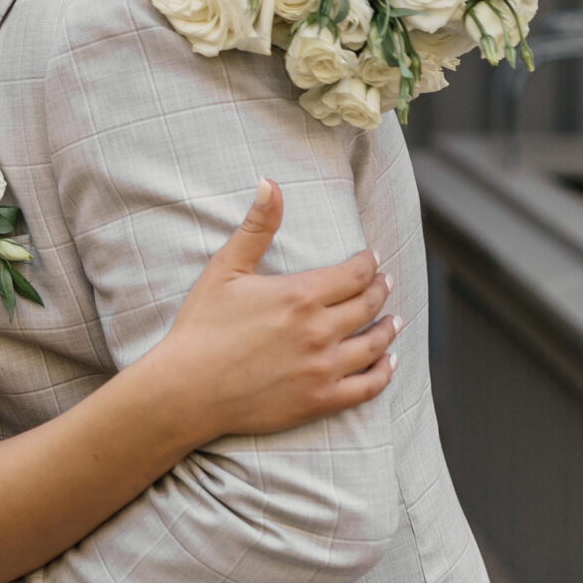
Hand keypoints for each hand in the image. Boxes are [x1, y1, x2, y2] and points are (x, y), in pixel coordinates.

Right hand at [157, 179, 396, 438]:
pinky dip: (384, 373)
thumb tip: (270, 183)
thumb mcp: (226, 269)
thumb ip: (256, 226)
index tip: (372, 258)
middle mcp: (320, 331)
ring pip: (374, 344)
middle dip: (382, 290)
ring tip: (394, 320)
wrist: (187, 389)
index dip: (368, 263)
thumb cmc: (202, 326)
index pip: (354, 273)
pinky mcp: (320, 400)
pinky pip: (367, 387)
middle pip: (368, 305)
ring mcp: (323, 368)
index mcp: (300, 295)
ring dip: (388, 329)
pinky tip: (388, 363)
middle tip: (387, 283)